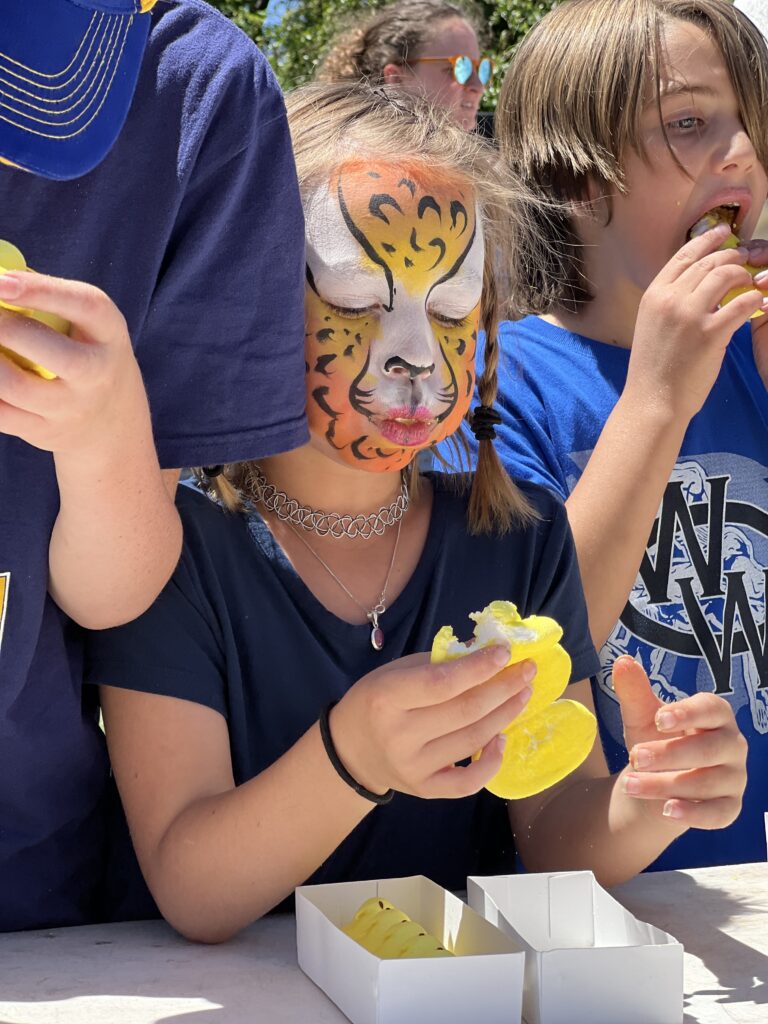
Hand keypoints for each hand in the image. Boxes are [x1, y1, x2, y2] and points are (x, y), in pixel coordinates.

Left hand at [0, 270, 147, 454]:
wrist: (110, 422)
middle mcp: (97, 372)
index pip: (84, 306)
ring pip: (14, 386)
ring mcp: (72, 407)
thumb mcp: (82, 323)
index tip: (0, 281)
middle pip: (50, 351)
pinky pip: (0, 414)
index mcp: (109, 332)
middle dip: (3, 328)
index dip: (41, 291)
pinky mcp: (45, 431)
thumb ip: (40, 297)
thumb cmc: (81, 351)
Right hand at [330, 645, 534, 799]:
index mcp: (386, 698)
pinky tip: (501, 738)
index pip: (442, 683)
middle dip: (503, 688)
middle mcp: (399, 735)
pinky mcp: (424, 789)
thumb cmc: (376, 701)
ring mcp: (412, 767)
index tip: (505, 652)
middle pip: (465, 711)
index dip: (479, 667)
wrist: (351, 750)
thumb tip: (486, 653)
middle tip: (527, 671)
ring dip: (505, 715)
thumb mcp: (396, 672)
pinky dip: (492, 762)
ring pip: (472, 740)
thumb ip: (439, 664)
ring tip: (523, 695)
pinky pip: (468, 782)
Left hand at [613, 655, 746, 829]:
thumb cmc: (655, 741)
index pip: (712, 709)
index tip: (660, 718)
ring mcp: (734, 778)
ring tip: (631, 784)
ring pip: (707, 782)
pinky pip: (717, 813)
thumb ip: (635, 692)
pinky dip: (693, 813)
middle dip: (670, 754)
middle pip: (709, 749)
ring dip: (666, 785)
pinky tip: (666, 810)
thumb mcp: (641, 717)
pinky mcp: (730, 807)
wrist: (655, 787)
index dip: (688, 713)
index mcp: (715, 715)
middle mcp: (732, 745)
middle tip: (634, 757)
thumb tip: (622, 662)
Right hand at [626, 223, 762, 422]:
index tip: (723, 233)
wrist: (652, 400)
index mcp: (654, 295)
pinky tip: (757, 302)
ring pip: (726, 275)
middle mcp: (670, 299)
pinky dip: (753, 299)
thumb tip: (693, 288)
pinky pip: (742, 303)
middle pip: (708, 262)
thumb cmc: (652, 369)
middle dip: (731, 256)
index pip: (683, 256)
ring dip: (743, 274)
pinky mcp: (711, 333)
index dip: (707, 241)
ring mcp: (690, 315)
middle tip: (744, 258)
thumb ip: (668, 304)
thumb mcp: (650, 326)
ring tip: (750, 280)